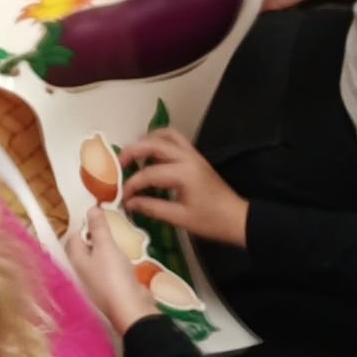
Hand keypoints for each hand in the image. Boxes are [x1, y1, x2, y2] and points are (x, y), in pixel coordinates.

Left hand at [66, 207, 159, 334]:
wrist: (131, 308)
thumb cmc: (113, 275)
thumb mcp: (106, 246)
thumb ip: (98, 227)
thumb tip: (90, 208)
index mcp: (76, 260)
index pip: (73, 238)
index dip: (83, 225)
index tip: (97, 214)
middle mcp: (83, 271)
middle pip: (86, 248)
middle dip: (97, 236)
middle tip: (110, 223)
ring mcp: (98, 281)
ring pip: (100, 258)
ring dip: (109, 248)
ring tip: (120, 235)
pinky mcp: (113, 287)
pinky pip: (113, 269)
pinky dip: (118, 260)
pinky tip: (128, 255)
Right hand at [118, 129, 248, 247]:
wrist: (237, 219)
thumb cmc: (211, 221)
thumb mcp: (180, 219)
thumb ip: (153, 208)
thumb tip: (130, 203)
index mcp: (184, 173)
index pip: (149, 173)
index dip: (132, 185)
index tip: (123, 198)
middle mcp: (187, 157)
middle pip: (153, 144)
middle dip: (132, 152)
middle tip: (119, 165)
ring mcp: (192, 154)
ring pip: (165, 135)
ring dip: (146, 141)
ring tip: (134, 156)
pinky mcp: (195, 157)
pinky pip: (174, 139)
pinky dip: (158, 142)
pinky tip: (151, 156)